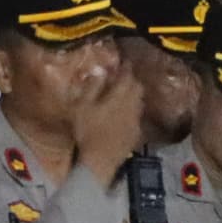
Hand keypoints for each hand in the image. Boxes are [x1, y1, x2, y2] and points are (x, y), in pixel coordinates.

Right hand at [71, 63, 143, 186]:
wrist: (100, 161)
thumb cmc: (86, 132)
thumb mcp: (82, 107)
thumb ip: (92, 87)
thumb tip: (100, 71)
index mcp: (119, 96)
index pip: (127, 76)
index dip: (126, 68)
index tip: (123, 62)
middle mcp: (132, 105)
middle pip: (137, 87)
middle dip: (132, 80)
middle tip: (124, 77)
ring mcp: (136, 120)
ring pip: (140, 101)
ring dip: (134, 94)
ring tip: (125, 93)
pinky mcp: (136, 133)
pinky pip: (138, 115)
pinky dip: (133, 109)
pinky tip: (126, 114)